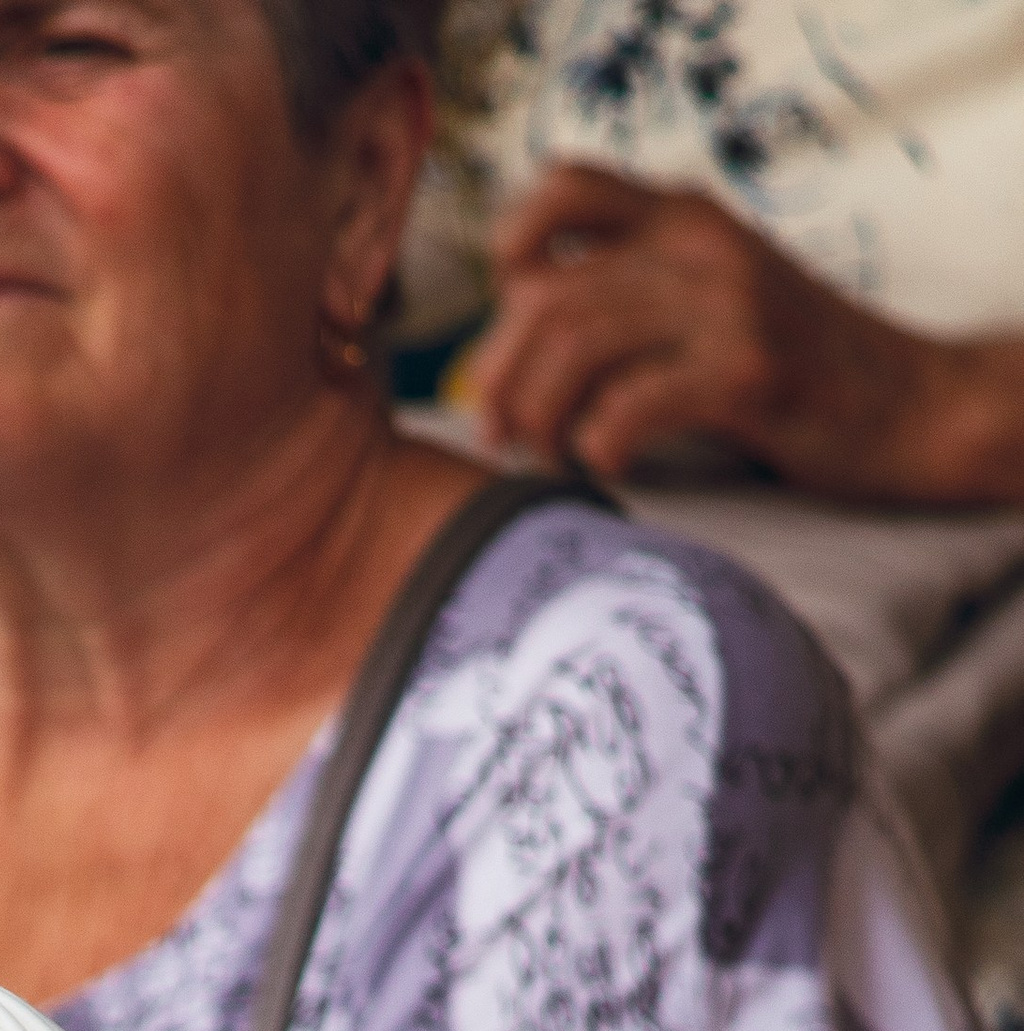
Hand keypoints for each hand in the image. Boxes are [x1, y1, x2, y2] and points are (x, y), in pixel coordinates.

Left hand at [468, 160, 1023, 504]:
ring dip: (540, 416)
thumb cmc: (794, 366)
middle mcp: (700, 245)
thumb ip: (636, 290)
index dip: (513, 247)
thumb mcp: (715, 296)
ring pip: (577, 347)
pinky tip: (606, 466)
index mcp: (685, 216)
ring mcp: (727, 305)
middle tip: (500, 431)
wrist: (910, 402)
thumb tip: (520, 327)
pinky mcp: (747, 373)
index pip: (566, 186)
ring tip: (548, 456)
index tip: (509, 318)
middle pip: (547, 293)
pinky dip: (597, 444)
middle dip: (502, 373)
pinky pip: (629, 405)